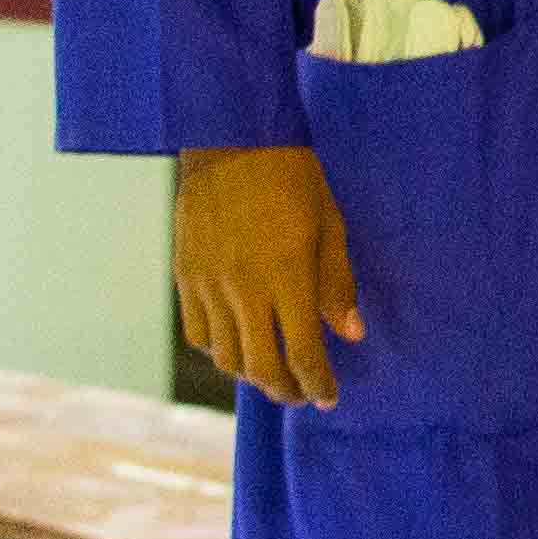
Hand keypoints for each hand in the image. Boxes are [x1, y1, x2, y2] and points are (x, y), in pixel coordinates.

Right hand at [176, 143, 357, 408]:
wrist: (232, 140)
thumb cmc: (293, 178)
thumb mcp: (330, 225)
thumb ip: (337, 284)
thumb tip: (352, 335)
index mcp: (287, 276)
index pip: (303, 351)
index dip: (318, 382)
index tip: (330, 398)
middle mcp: (243, 288)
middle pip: (260, 366)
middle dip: (285, 389)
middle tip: (303, 395)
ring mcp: (209, 285)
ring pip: (225, 357)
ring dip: (251, 375)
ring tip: (273, 375)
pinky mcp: (185, 276)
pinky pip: (198, 333)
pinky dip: (219, 351)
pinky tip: (237, 347)